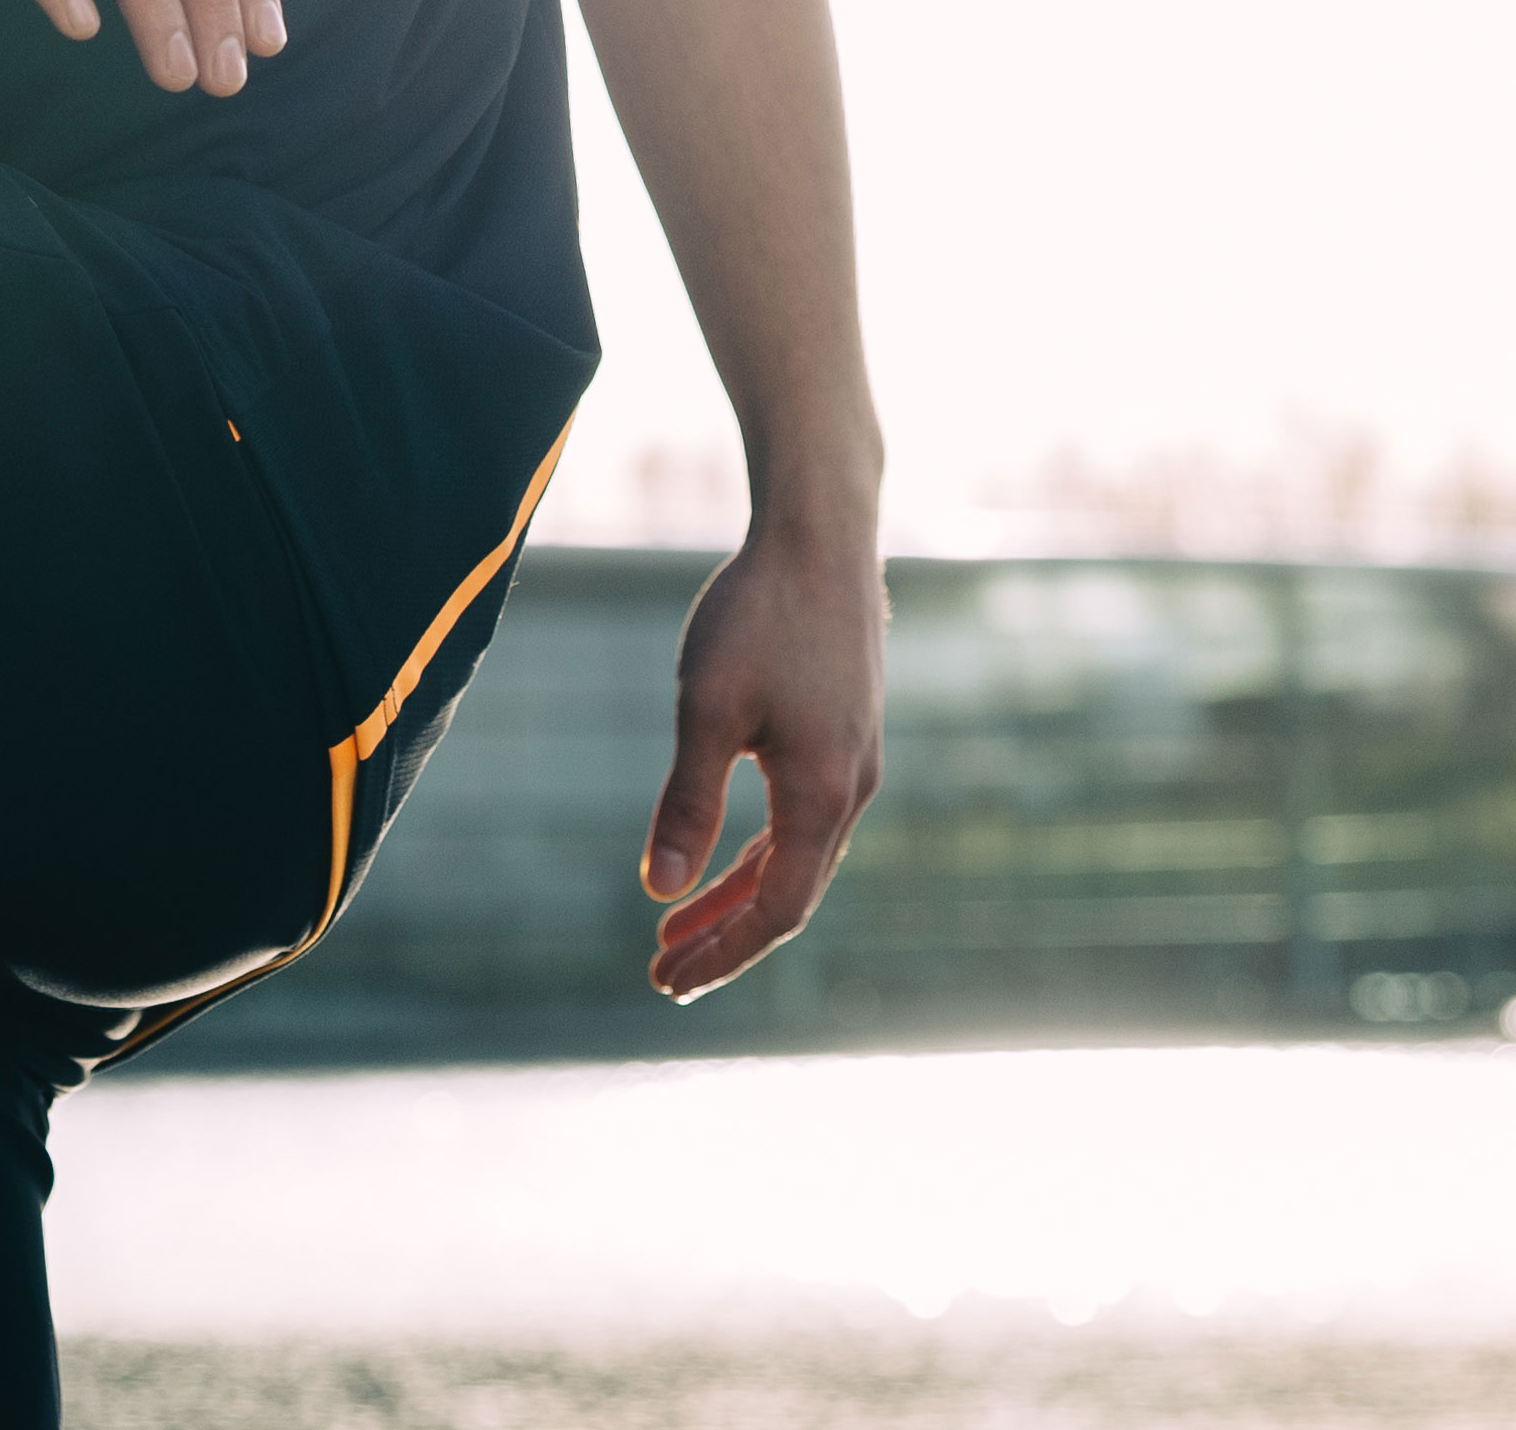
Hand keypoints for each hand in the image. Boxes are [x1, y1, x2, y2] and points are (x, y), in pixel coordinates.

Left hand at [640, 526, 885, 999]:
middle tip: (663, 975)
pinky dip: (758, 853)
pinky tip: (719, 862)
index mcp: (823, 794)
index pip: (778, 909)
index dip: (724, 952)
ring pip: (797, 858)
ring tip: (677, 928)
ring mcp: (854, 762)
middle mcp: (851, 790)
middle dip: (726, 938)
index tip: (666, 980)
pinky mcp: (844, 735)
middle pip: (790, 895)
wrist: (820, 536)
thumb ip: (688, 803)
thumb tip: (661, 889)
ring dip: (738, 897)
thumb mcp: (708, 708)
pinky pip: (802, 820)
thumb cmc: (759, 615)